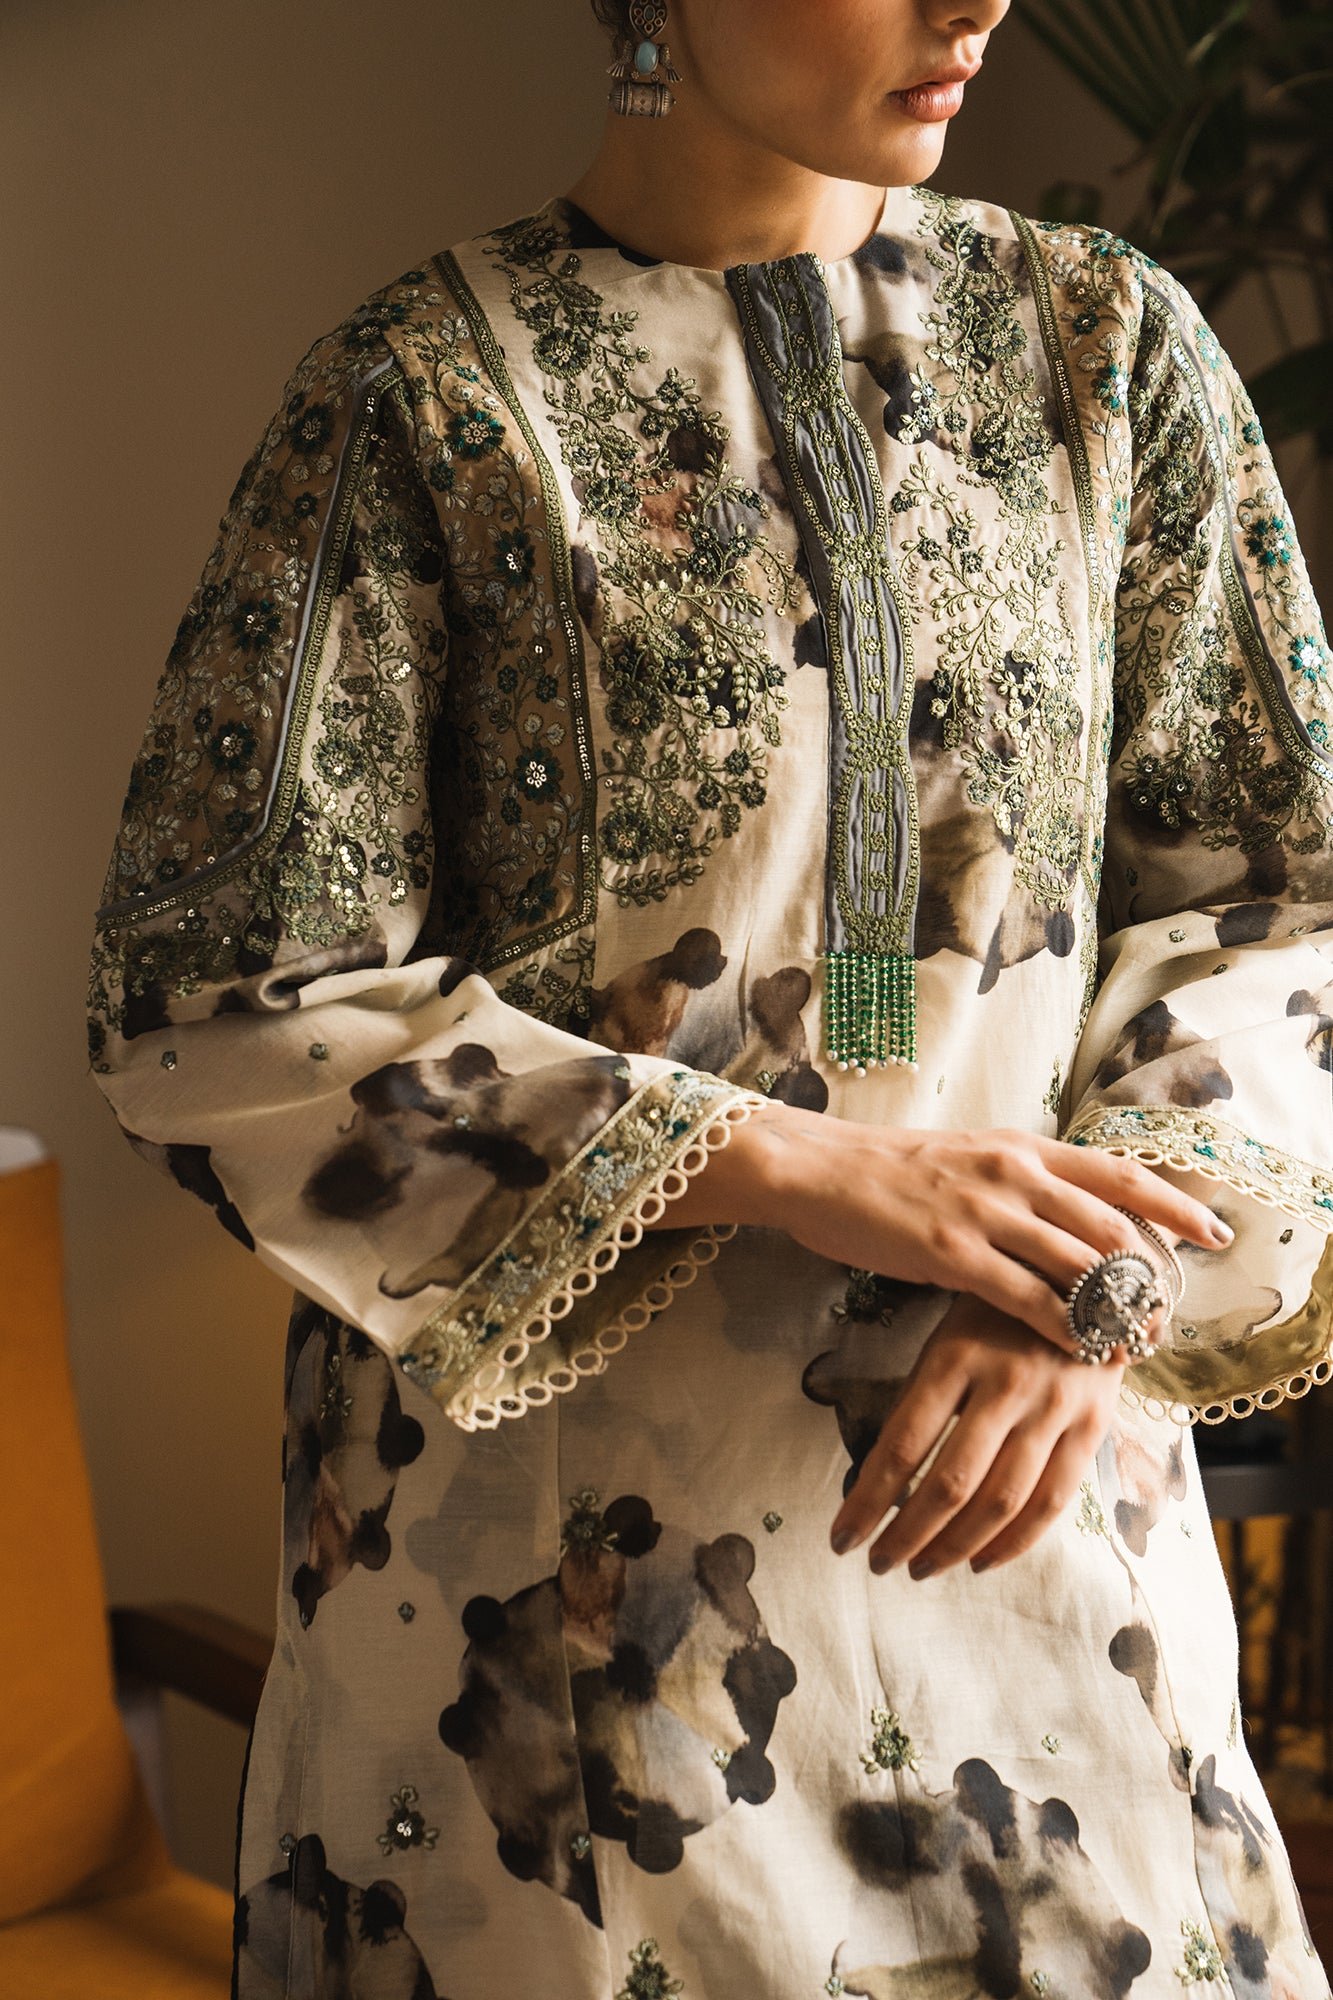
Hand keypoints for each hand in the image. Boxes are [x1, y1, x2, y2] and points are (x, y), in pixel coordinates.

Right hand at [653, 1100, 1226, 1361]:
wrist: (817, 1168)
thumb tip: (1072, 1212)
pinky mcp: (950, 1252)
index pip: (1119, 1173)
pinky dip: (1062, 1328)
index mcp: (1022, 1147)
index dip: (1174, 1204)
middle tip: (1168, 1315)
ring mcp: (984, 1210)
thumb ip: (1022, 1181)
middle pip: (1112, 1225)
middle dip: (1150, 1276)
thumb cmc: (890, 1171)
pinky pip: (1026, 1297)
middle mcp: (1014, 1171)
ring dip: (1114, 1309)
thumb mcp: (970, 1158)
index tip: (1214, 1232)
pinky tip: (1077, 1352)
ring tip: (1135, 1343)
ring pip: (1077, 1263)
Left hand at [828, 1291, 1126, 1575]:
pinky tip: (981, 1561)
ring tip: (920, 1568)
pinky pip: (1052, 1501)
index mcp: (956, 1355)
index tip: (843, 1536)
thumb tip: (880, 1473)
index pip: (902, 1445)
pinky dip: (1014, 1542)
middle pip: (950, 1483)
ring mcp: (1054, 1408)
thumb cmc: (998, 1309)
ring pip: (1000, 1501)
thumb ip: (922, 1397)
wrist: (1089, 1275)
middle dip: (907, 1534)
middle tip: (877, 1564)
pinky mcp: (1092, 1427)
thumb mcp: (948, 1334)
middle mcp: (1006, 1384)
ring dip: (955, 1547)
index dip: (868, 1500)